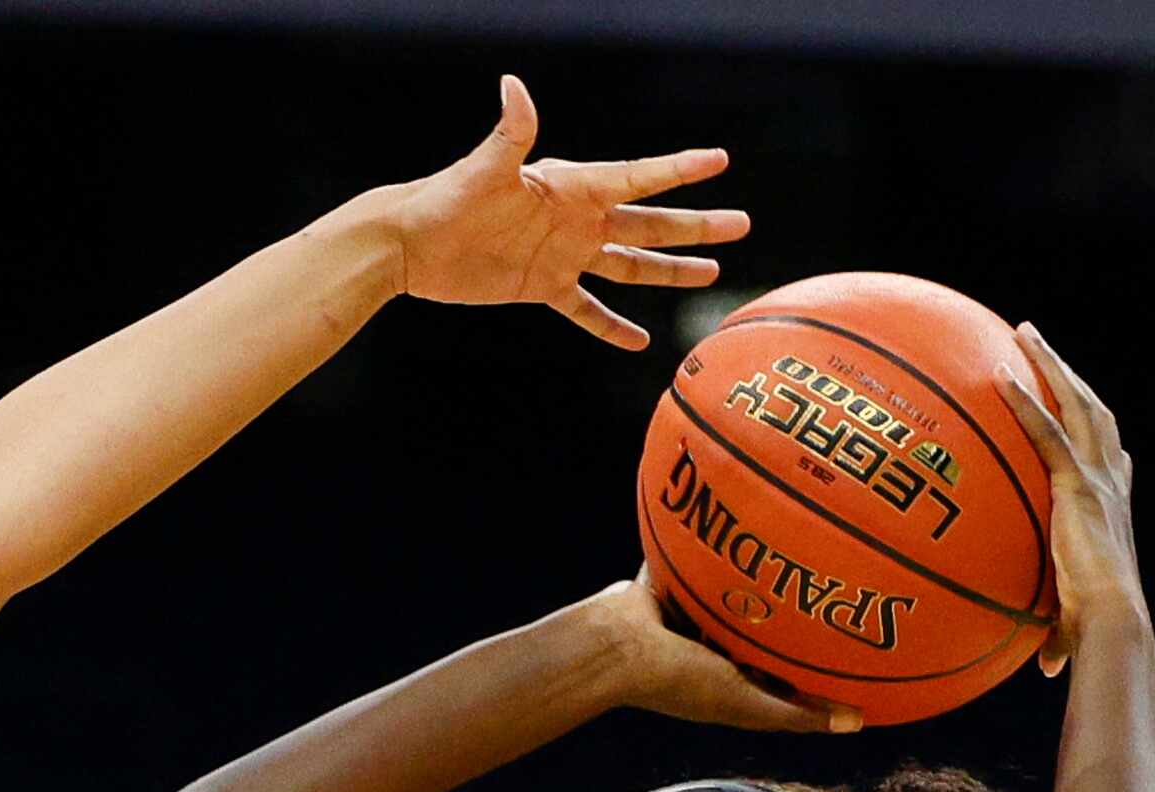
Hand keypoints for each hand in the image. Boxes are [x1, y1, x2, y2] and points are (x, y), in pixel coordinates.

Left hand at [391, 76, 749, 347]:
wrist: (412, 243)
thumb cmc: (445, 199)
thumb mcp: (484, 169)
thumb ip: (510, 133)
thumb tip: (513, 86)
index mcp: (572, 187)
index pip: (637, 177)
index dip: (678, 170)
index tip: (719, 160)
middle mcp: (576, 220)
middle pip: (649, 224)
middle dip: (696, 225)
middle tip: (742, 224)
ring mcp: (564, 255)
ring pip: (630, 265)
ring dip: (670, 271)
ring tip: (712, 273)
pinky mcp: (542, 286)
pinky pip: (586, 310)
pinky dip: (611, 325)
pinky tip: (640, 341)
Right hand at [586, 571, 856, 732]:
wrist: (615, 645)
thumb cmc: (678, 679)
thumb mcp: (747, 701)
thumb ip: (796, 714)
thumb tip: (857, 723)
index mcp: (728, 682)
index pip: (779, 675)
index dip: (810, 665)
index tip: (851, 644)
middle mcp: (708, 652)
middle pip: (757, 634)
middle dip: (784, 615)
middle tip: (827, 584)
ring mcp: (686, 620)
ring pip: (730, 598)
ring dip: (751, 580)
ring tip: (787, 550)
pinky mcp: (667, 588)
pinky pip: (694, 562)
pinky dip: (708, 548)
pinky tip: (735, 523)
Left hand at [995, 323, 1147, 676]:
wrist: (1113, 620)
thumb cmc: (1097, 630)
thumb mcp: (1073, 622)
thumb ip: (1057, 638)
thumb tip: (1047, 673)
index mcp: (1113, 506)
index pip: (1111, 457)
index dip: (1098, 430)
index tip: (1085, 408)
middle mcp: (1113, 481)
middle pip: (1093, 409)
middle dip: (1066, 372)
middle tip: (1034, 340)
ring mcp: (1098, 477)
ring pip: (1078, 403)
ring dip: (1051, 364)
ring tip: (1023, 332)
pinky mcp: (1077, 485)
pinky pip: (1046, 432)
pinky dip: (1026, 402)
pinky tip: (1000, 376)